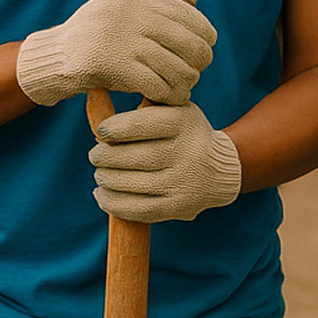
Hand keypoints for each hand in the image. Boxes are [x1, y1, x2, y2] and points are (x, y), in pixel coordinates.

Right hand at [17, 0, 215, 106]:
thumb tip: (192, 0)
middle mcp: (126, 10)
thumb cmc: (96, 36)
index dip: (204, 36)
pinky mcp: (111, 65)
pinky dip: (171, 96)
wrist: (52, 58)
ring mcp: (118, 36)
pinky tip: (170, 99)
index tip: (202, 51)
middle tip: (194, 73)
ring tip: (183, 88)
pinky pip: (159, 85)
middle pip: (190, 42)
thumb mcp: (121, 8)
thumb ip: (156, 1)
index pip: (190, 16)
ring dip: (186, 83)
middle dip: (198, 62)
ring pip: (179, 67)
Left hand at [89, 103, 241, 222]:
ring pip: (127, 183)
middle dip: (103, 156)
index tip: (102, 132)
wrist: (220, 170)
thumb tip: (101, 116)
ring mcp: (183, 182)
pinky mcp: (177, 207)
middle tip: (96, 155)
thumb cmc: (184, 136)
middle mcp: (188, 152)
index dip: (113, 129)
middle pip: (129, 156)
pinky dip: (111, 201)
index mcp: (185, 122)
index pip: (140, 125)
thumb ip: (144, 109)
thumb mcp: (175, 112)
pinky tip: (102, 193)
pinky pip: (134, 208)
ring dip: (104, 178)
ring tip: (102, 173)